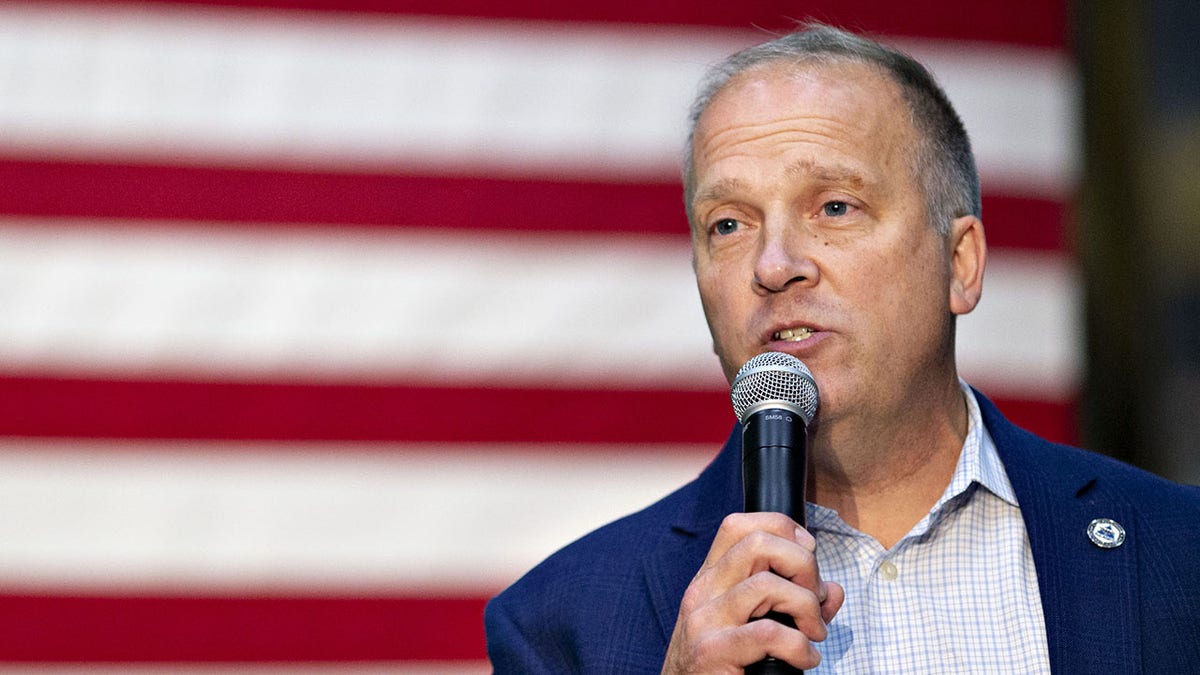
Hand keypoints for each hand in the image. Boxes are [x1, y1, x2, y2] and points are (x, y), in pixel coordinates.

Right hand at [661, 512, 843, 673]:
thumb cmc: (722, 666)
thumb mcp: (753, 625)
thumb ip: (795, 605)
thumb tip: (833, 591)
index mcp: (711, 579)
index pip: (739, 525)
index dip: (782, 529)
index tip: (806, 555)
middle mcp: (703, 591)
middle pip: (758, 543)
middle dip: (802, 564)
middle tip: (814, 598)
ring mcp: (704, 620)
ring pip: (767, 584)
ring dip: (806, 607)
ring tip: (814, 632)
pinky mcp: (712, 652)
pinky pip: (769, 633)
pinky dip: (799, 646)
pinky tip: (804, 659)